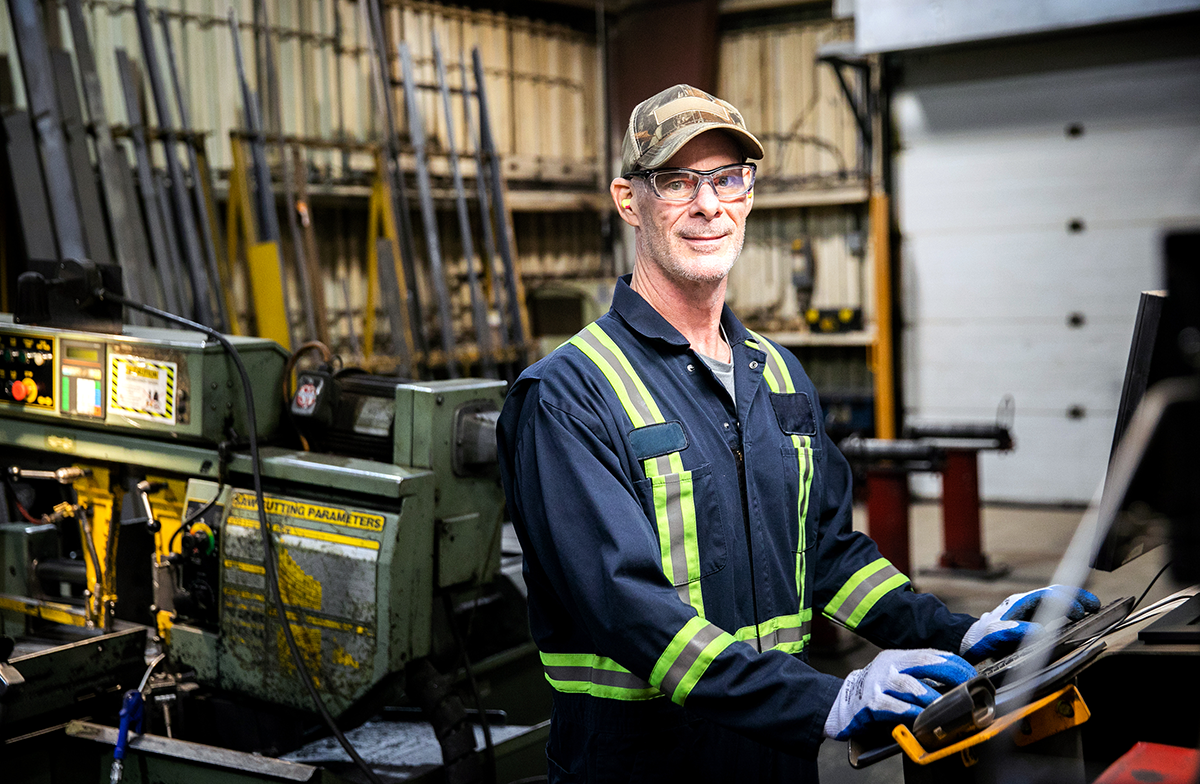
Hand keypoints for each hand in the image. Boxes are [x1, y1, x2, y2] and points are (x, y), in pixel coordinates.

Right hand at [823, 649, 976, 740]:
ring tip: (946, 707)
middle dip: (950, 675)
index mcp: (898, 657)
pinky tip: (922, 719)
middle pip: (924, 664)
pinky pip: (895, 707)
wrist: (843, 703)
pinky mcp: (871, 703)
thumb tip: (956, 683)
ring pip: (911, 687)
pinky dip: (911, 713)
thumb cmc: (877, 690)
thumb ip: (919, 675)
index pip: (932, 654)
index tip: (971, 674)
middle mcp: (889, 666)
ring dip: (932, 698)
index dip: (954, 663)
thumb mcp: (896, 674)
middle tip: (967, 689)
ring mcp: (879, 683)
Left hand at [959, 585, 1100, 662]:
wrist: (968, 640)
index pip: (1045, 597)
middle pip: (1055, 593)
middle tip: (1096, 607)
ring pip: (1055, 599)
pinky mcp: (1031, 619)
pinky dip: (1068, 611)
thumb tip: (1039, 630)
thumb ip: (1012, 631)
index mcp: (1017, 604)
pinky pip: (1053, 610)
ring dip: (1075, 602)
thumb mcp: (992, 635)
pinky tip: (1080, 618)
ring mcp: (1028, 610)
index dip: (1064, 602)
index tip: (1079, 612)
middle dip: (1077, 597)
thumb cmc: (979, 639)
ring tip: (1094, 610)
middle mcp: (1024, 603)